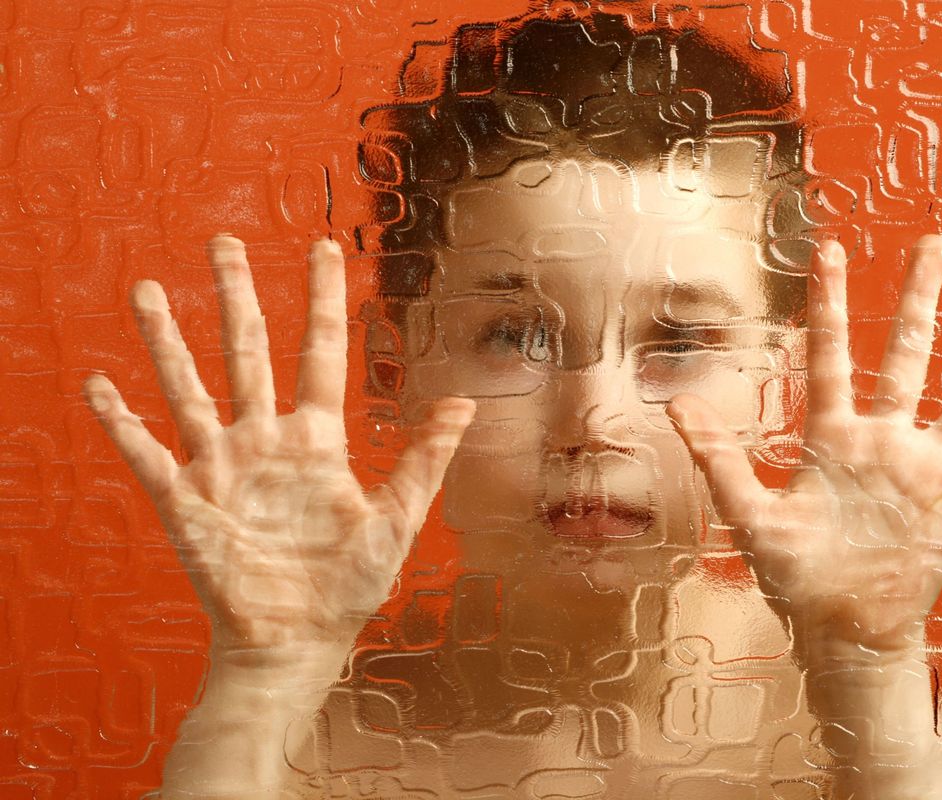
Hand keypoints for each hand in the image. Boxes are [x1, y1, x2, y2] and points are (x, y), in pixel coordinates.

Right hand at [84, 235, 473, 668]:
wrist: (298, 641)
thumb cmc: (349, 585)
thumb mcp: (397, 519)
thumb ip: (425, 460)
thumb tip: (466, 404)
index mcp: (317, 440)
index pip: (319, 351)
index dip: (323, 299)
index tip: (322, 249)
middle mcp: (266, 440)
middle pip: (248, 351)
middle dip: (236, 296)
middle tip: (222, 242)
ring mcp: (222, 467)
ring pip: (189, 388)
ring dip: (166, 341)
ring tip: (145, 290)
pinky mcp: (185, 502)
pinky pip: (146, 454)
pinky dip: (121, 422)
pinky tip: (98, 385)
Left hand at [668, 235, 941, 662]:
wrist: (843, 630)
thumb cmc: (795, 577)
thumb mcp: (751, 516)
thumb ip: (719, 459)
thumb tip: (675, 405)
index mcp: (833, 437)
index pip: (833, 356)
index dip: (831, 304)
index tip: (831, 250)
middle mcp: (884, 441)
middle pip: (907, 356)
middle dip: (920, 300)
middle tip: (933, 243)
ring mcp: (925, 470)